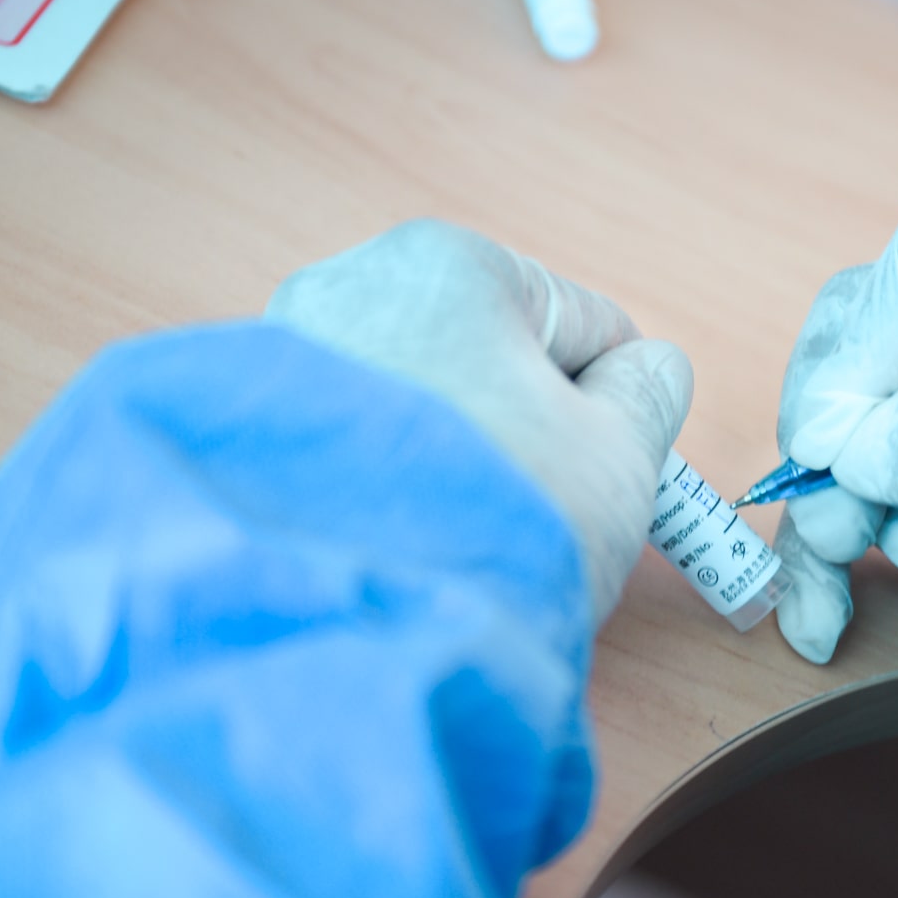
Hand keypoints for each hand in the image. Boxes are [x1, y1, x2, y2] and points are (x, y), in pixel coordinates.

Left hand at [266, 220, 691, 624]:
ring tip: (459, 533)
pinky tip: (401, 538)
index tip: (604, 474)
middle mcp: (352, 284)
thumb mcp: (620, 457)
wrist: (356, 633)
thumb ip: (649, 394)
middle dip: (520, 429)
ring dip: (456, 459)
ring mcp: (285, 356)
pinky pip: (356, 442)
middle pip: (490, 358)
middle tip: (533, 513)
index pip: (583, 324)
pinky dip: (388, 483)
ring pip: (423, 403)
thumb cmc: (496, 529)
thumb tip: (647, 370)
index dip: (611, 408)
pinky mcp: (247, 428)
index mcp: (453, 264)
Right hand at [775, 203, 897, 817]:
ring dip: (844, 508)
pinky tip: (823, 624)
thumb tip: (852, 437)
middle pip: (868, 333)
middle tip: (860, 506)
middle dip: (845, 429)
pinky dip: (818, 566)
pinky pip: (837, 507)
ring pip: (840, 428)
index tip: (849, 432)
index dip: (878, 332)